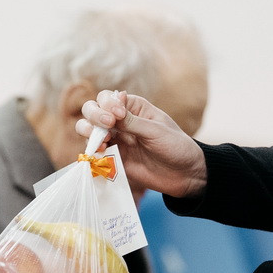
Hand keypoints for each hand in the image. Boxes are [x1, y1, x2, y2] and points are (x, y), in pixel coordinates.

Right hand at [76, 90, 207, 198]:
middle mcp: (120, 121)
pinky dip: (92, 150)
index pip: (108, 98)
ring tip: (101, 141)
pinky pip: (94, 151)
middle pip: (92, 110)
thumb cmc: (175, 146)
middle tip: (107, 125)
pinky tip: (102, 153)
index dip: (107, 104)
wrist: (184, 174)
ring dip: (88, 131)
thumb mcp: (156, 131)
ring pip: (88, 129)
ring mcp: (115, 139)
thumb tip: (112, 108)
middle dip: (93, 115)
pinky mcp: (113, 157)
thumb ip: (132, 122)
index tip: (117, 116)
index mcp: (133, 107)